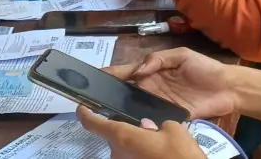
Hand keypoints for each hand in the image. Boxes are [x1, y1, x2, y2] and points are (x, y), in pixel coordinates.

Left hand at [76, 107, 205, 158]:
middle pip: (116, 136)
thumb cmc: (179, 155)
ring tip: (160, 146)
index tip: (81, 108)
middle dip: (129, 131)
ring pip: (126, 149)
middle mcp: (117, 153)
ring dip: (137, 146)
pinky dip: (142, 155)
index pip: (93, 124)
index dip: (84, 114)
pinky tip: (159, 155)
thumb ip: (158, 124)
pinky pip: (133, 158)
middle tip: (150, 130)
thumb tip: (148, 127)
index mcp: (123, 137)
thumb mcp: (175, 129)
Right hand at [105, 48, 237, 120]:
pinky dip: (139, 120)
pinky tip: (127, 122)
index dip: (112, 73)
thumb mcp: (181, 55)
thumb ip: (158, 59)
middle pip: (126, 90)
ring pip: (135, 105)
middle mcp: (152, 87)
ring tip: (103, 110)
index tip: (95, 75)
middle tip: (93, 96)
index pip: (128, 71)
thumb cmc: (204, 68)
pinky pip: (150, 118)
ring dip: (121, 108)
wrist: (227, 89)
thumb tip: (138, 71)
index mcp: (152, 70)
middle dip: (110, 92)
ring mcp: (159, 103)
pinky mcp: (168, 116)